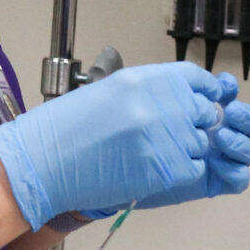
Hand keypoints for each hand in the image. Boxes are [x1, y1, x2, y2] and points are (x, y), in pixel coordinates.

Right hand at [0, 62, 249, 230]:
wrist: (46, 162)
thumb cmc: (68, 127)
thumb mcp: (111, 90)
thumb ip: (150, 90)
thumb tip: (181, 95)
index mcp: (147, 80)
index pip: (197, 79)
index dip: (202, 91)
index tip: (199, 100)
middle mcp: (161, 105)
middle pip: (203, 111)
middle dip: (193, 123)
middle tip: (170, 133)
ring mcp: (166, 138)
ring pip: (200, 142)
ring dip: (185, 149)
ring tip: (151, 152)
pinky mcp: (166, 169)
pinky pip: (193, 168)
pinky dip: (180, 170)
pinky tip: (153, 168)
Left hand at [135, 86, 249, 209]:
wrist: (118, 169)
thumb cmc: (132, 134)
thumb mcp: (149, 100)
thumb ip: (175, 85)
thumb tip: (208, 83)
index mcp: (203, 112)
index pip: (228, 96)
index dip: (230, 89)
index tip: (223, 86)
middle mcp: (215, 133)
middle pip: (248, 123)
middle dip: (245, 115)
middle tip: (231, 112)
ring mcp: (217, 158)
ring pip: (248, 151)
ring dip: (240, 142)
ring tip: (220, 137)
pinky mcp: (214, 182)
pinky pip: (240, 179)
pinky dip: (234, 170)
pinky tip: (216, 163)